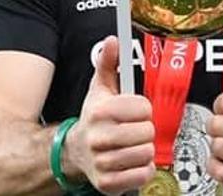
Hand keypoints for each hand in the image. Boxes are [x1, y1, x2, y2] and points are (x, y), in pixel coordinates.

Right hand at [65, 36, 155, 194]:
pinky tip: (131, 162)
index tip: (135, 112)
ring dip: (144, 150)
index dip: (143, 110)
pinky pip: (143, 174)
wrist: (74, 152)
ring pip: (146, 154)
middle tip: (134, 131)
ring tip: (132, 146)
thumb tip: (113, 41)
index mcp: (100, 112)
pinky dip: (142, 170)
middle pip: (147, 132)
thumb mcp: (100, 89)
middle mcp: (99, 137)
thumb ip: (108, 64)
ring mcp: (103, 162)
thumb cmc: (94, 119)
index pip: (143, 108)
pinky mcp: (108, 183)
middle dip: (145, 131)